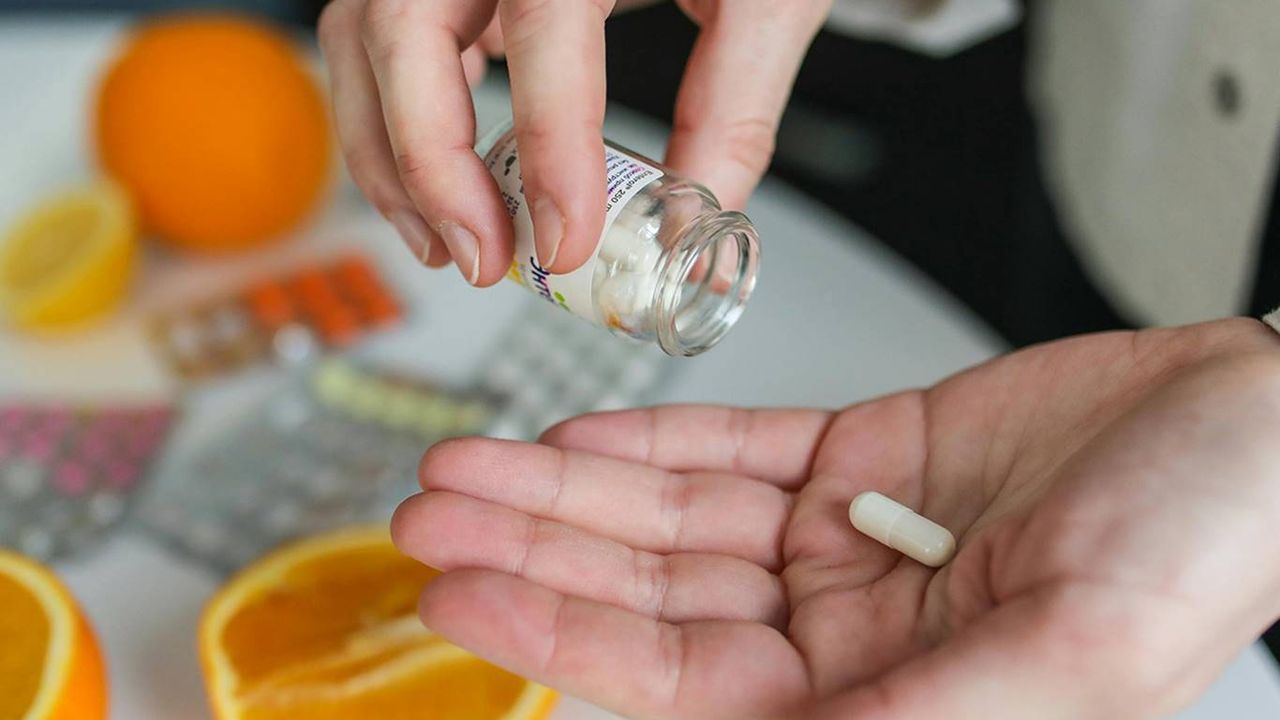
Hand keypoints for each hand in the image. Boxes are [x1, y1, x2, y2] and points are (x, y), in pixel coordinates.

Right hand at [318, 0, 828, 284]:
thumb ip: (734, 103)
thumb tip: (693, 214)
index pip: (544, 28)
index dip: (549, 147)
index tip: (566, 240)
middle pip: (403, 31)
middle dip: (431, 165)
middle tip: (485, 257)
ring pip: (364, 42)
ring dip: (393, 161)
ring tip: (453, 246)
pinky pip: (376, 44)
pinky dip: (392, 127)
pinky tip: (445, 190)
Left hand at [392, 318, 1279, 717]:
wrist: (1248, 426)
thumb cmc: (1203, 544)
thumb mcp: (1074, 655)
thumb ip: (922, 713)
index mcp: (881, 701)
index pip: (681, 681)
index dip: (562, 636)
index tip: (463, 594)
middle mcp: (847, 630)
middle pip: (652, 591)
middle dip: (538, 552)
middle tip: (436, 516)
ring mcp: (845, 542)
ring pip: (673, 516)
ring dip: (570, 489)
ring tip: (471, 466)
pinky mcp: (860, 460)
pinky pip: (733, 451)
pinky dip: (653, 441)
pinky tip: (580, 439)